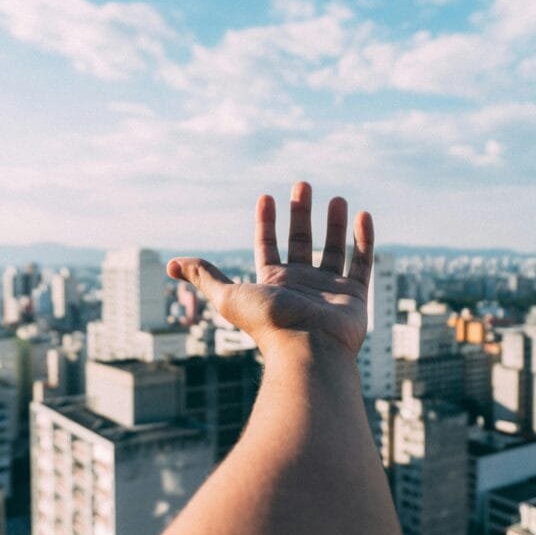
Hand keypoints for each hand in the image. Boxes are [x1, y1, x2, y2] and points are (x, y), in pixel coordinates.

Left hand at [167, 182, 373, 356]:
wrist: (308, 349)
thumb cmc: (268, 323)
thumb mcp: (228, 296)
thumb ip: (204, 276)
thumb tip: (170, 265)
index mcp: (273, 283)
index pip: (267, 246)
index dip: (265, 222)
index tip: (266, 197)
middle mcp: (301, 285)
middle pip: (300, 242)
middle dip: (301, 214)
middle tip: (302, 185)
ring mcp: (328, 290)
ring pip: (333, 250)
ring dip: (334, 224)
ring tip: (336, 198)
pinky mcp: (353, 296)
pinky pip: (362, 264)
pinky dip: (364, 240)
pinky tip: (364, 216)